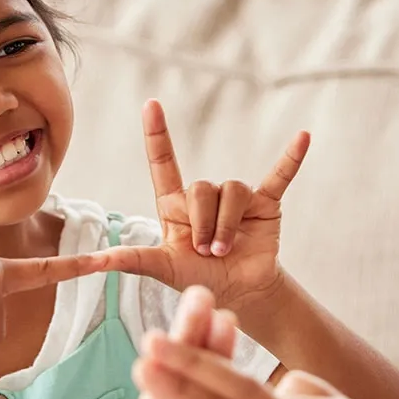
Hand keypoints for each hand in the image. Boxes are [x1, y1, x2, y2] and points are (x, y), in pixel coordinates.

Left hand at [91, 100, 308, 308]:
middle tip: (204, 251)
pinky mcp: (266, 204)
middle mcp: (206, 195)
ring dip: (226, 224)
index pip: (164, 163)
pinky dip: (291, 158)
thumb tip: (95, 261)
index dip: (158, 134)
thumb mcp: (163, 269)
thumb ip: (132, 260)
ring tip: (224, 250)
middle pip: (202, 187)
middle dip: (203, 222)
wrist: (238, 294)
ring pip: (231, 190)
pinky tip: (303, 138)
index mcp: (176, 205)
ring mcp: (237, 198)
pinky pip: (279, 176)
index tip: (151, 105)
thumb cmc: (198, 278)